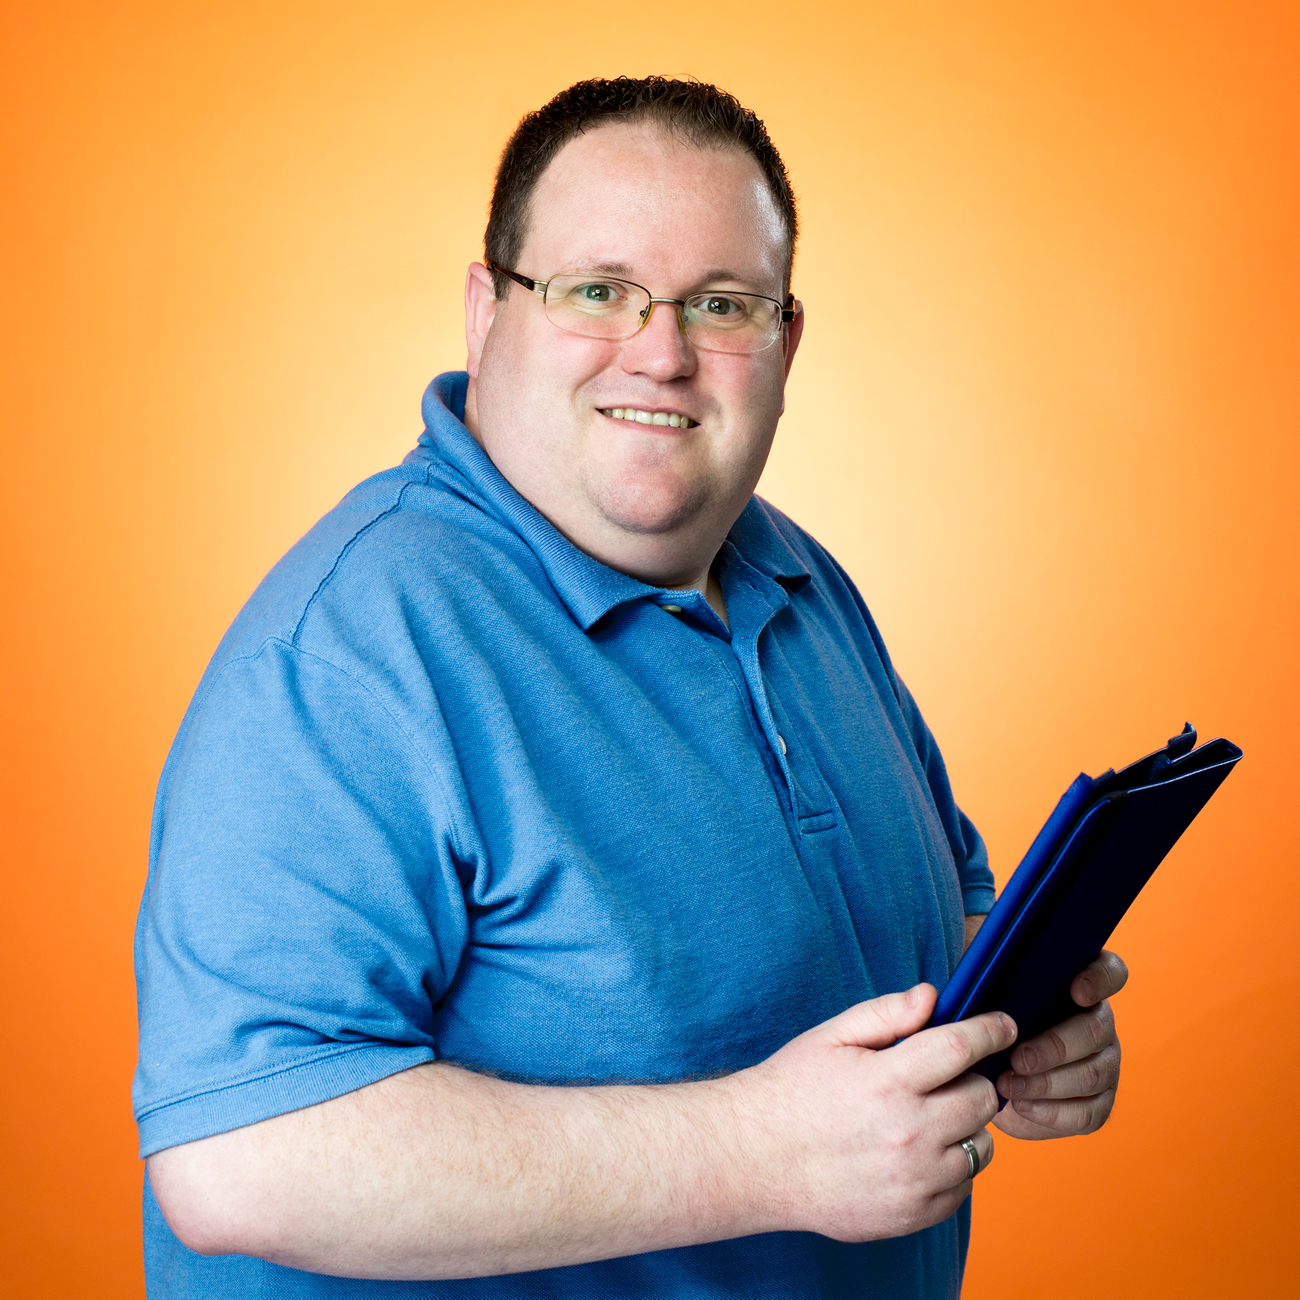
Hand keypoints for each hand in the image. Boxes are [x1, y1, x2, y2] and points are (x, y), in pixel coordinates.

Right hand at [733, 983, 1015, 1241]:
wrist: (754, 1159)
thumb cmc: (791, 1090)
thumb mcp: (831, 1036)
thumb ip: (886, 1013)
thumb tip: (933, 996)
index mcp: (888, 1082)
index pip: (962, 1047)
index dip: (991, 1030)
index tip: (1003, 1024)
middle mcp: (908, 1133)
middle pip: (982, 1097)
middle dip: (972, 1078)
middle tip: (946, 1075)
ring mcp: (913, 1180)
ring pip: (981, 1146)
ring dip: (965, 1126)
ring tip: (929, 1115)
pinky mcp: (912, 1215)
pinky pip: (962, 1186)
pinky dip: (951, 1165)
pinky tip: (917, 1150)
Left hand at [993, 950, 1127, 1139]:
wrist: (992, 1075)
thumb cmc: (992, 1024)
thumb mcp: (990, 997)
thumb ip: (992, 978)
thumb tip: (970, 966)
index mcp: (1081, 987)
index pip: (1111, 972)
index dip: (1099, 979)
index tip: (1076, 991)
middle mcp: (1100, 1024)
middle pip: (1095, 1030)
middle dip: (1055, 1046)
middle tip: (1018, 1059)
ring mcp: (1105, 1065)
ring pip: (1091, 1074)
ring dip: (1046, 1083)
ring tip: (1008, 1085)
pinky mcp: (1099, 1104)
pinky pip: (1087, 1112)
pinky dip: (1052, 1112)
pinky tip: (1022, 1106)